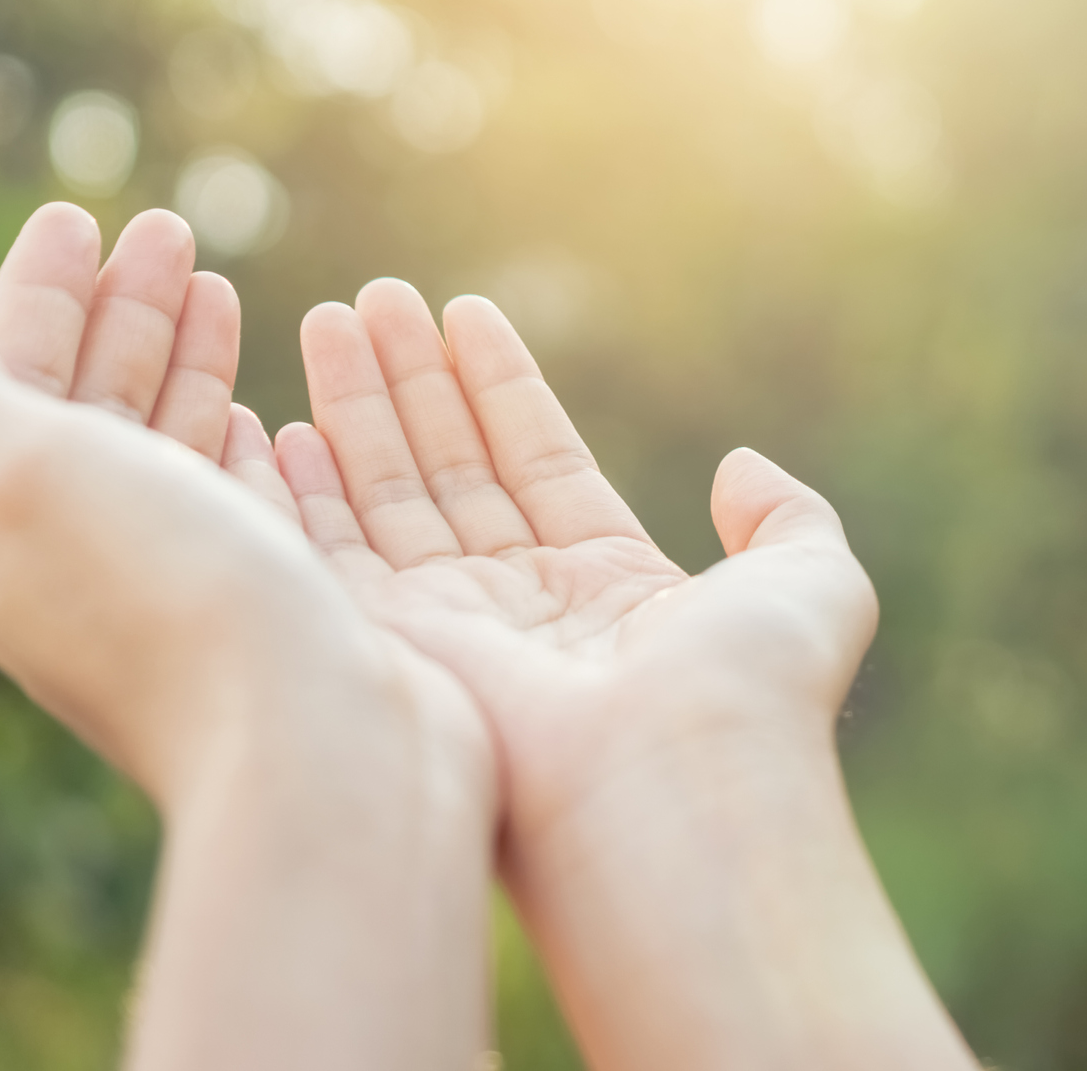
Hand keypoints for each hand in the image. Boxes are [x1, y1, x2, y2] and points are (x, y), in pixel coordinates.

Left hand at [0, 205, 241, 671]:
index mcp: (6, 543)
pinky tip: (263, 408)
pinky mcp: (267, 610)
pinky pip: (239, 501)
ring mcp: (181, 594)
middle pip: (90, 409)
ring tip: (216, 284)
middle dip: (121, 312)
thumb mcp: (28, 476)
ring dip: (185, 359)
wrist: (319, 746)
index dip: (37, 295)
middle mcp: (86, 572)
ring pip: (169, 448)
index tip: (80, 217)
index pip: (8, 386)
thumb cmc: (175, 601)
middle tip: (167, 228)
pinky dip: (242, 437)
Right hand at [284, 281, 874, 846]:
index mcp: (611, 585)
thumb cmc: (751, 694)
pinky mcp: (387, 652)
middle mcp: (522, 606)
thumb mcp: (812, 581)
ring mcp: (450, 631)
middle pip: (453, 467)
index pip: (540, 459)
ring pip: (387, 495)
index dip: (501, 386)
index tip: (464, 312)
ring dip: (353, 407)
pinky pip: (325, 555)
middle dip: (410, 382)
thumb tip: (743, 464)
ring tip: (326, 317)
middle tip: (370, 297)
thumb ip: (784, 514)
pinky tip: (274, 420)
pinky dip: (296, 490)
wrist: (676, 791)